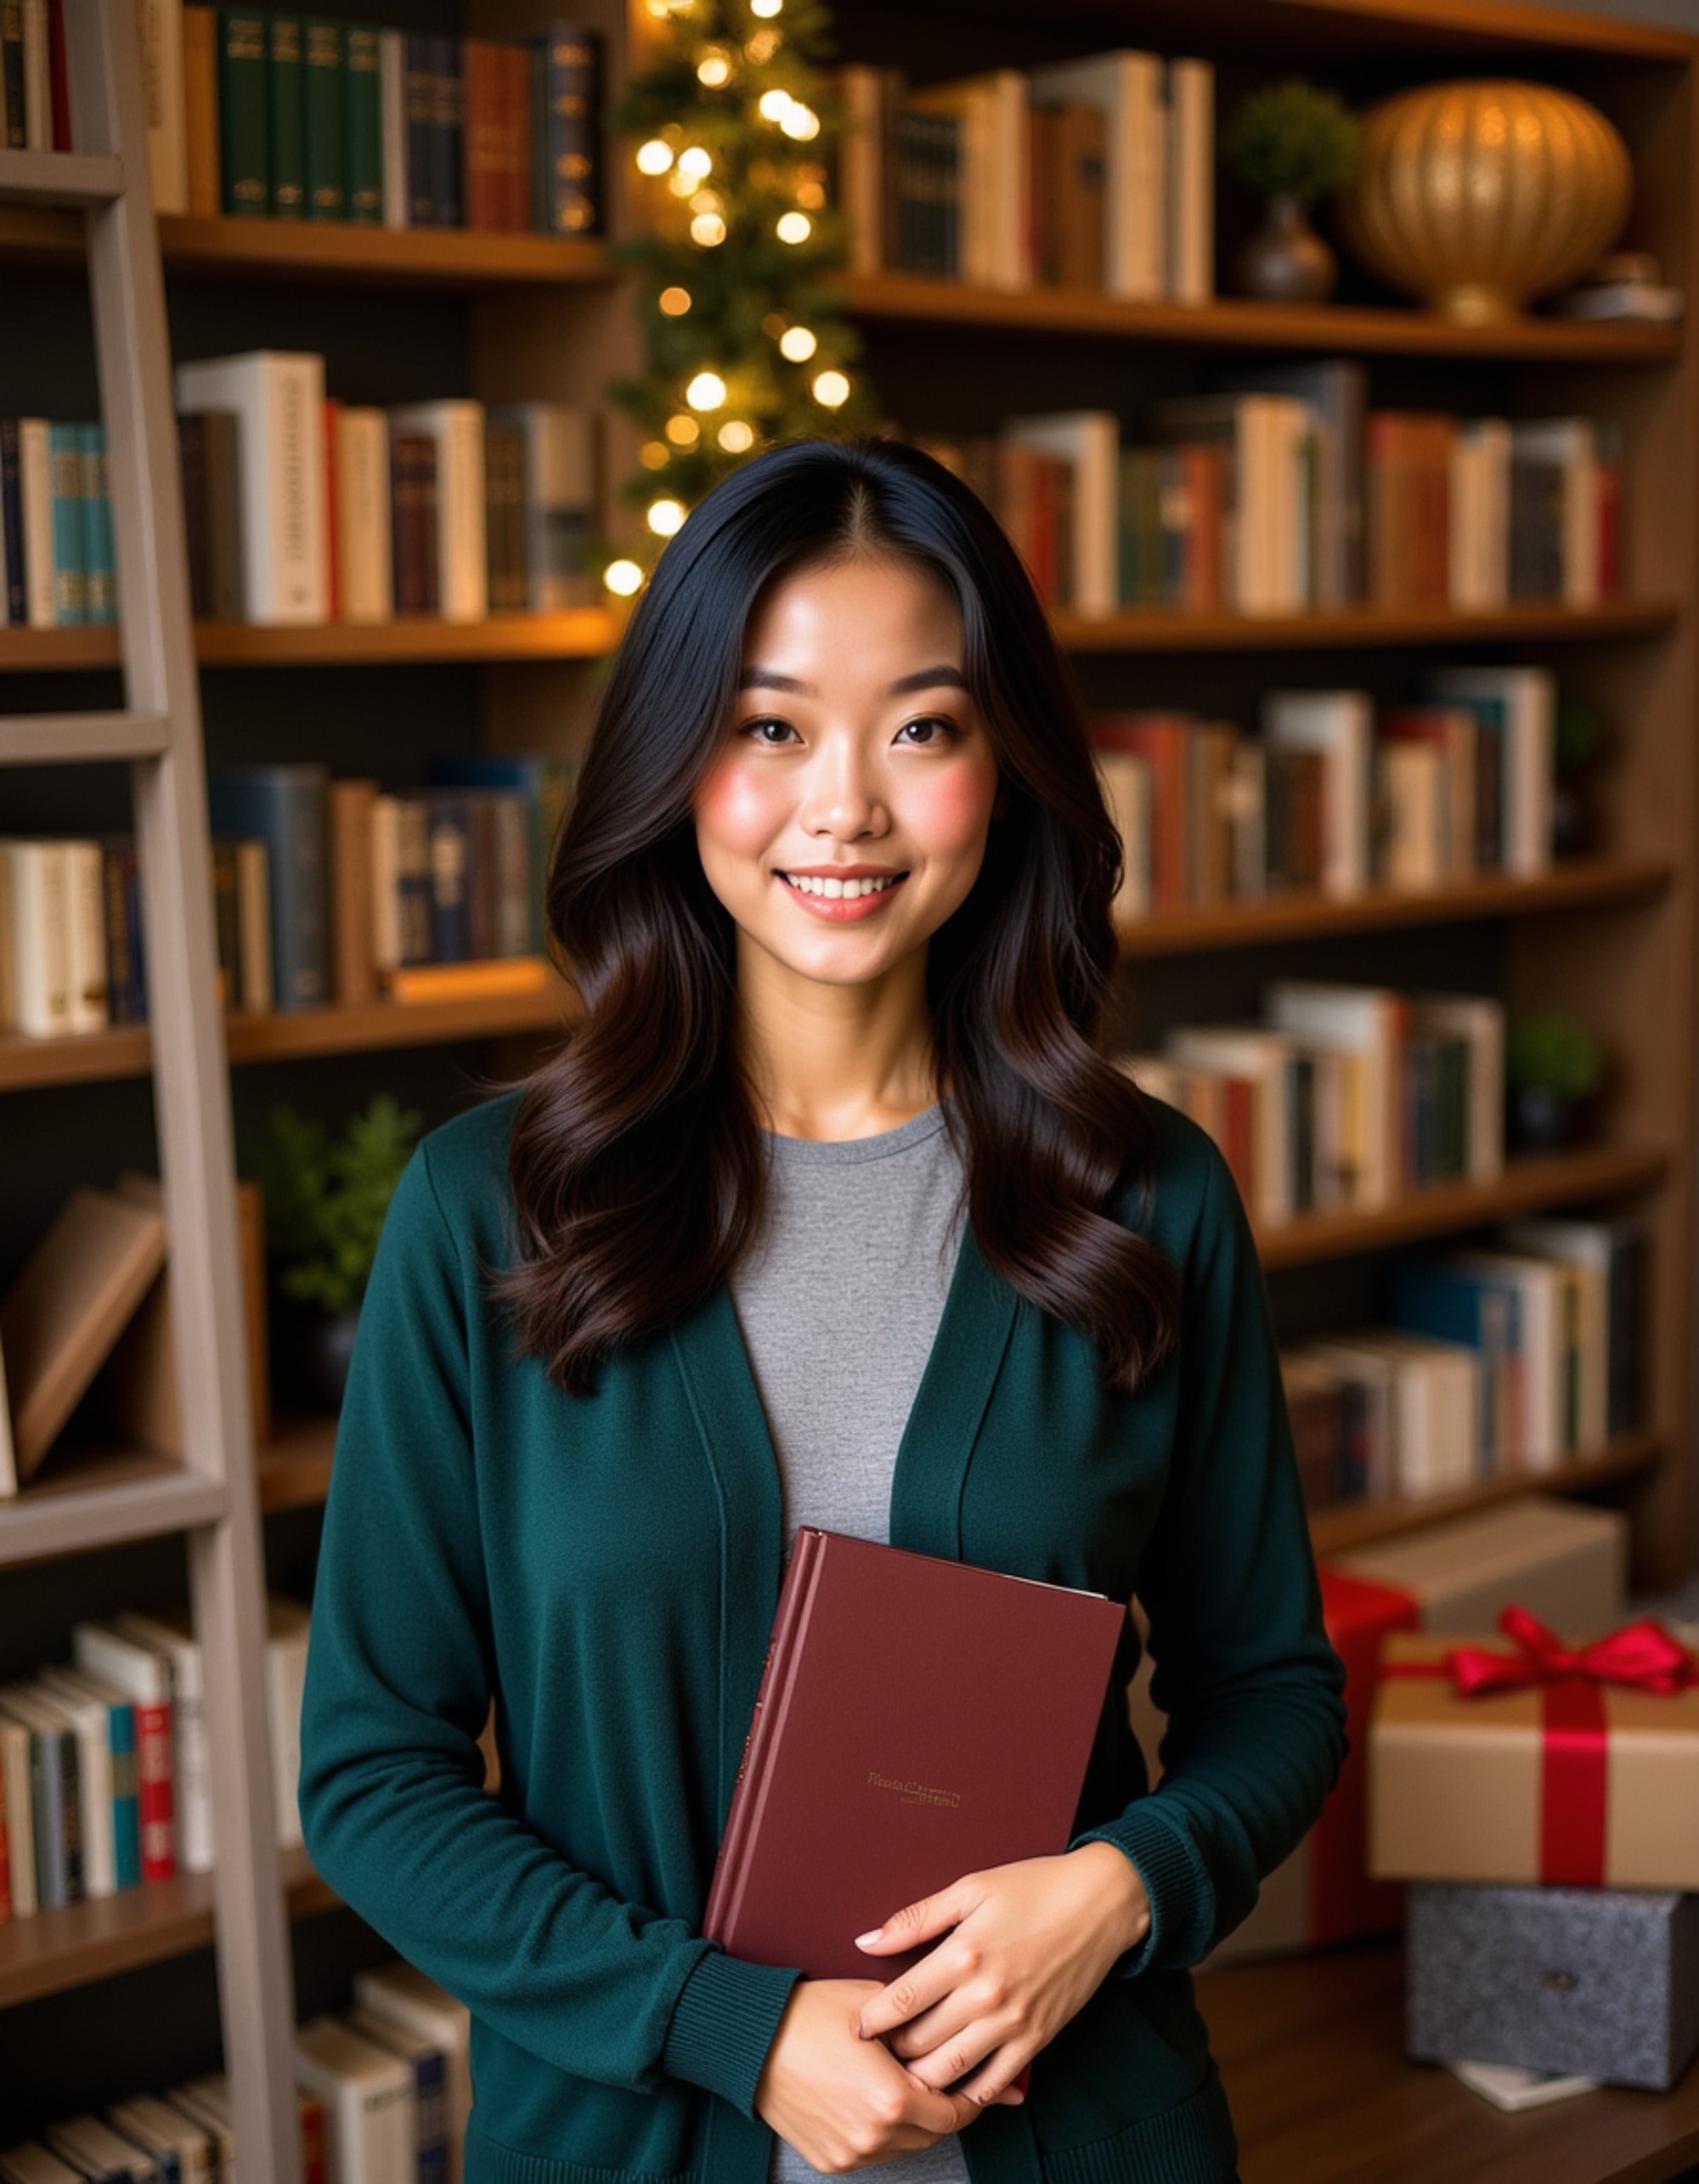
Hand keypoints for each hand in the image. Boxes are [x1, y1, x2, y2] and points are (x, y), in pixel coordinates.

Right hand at [753, 1978, 1021, 2173]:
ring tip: (900, 2083)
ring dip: (911, 2122)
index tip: (976, 2082)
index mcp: (892, 2098)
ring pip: (904, 2146)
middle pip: (932, 2133)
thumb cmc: (811, 2015)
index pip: (954, 2113)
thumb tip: (967, 2040)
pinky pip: (873, 2153)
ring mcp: (850, 2153)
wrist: (752, 2040)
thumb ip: (922, 2027)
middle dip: (941, 2107)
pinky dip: (880, 2132)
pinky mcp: (830, 2160)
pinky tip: (870, 2099)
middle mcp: (874, 2135)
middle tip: (940, 2077)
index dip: (972, 2097)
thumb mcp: (876, 2006)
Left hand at [851, 1845, 1151, 2105]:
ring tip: (907, 2069)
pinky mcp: (1036, 2040)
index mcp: (963, 1954)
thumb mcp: (969, 1889)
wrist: (1100, 1903)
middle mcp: (985, 1995)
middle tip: (878, 2050)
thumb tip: (866, 1942)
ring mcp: (1012, 2023)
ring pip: (949, 2072)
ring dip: (922, 2077)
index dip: (870, 2021)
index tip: (856, 2028)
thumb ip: (915, 1919)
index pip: (899, 2003)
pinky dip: (967, 2091)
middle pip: (918, 2044)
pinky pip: (992, 2084)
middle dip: (892, 2051)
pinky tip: (953, 2080)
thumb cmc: (1034, 1888)